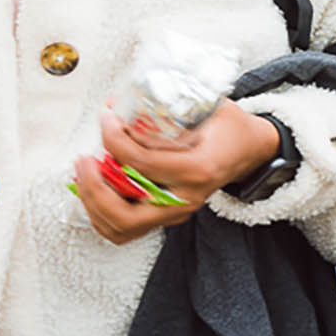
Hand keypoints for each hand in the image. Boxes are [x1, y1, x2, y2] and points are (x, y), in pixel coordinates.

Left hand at [71, 101, 280, 245]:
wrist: (253, 150)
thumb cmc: (230, 127)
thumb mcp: (208, 107)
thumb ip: (168, 107)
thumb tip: (119, 105)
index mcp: (197, 168)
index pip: (142, 162)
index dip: (114, 140)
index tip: (106, 118)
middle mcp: (186, 197)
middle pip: (126, 213)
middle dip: (94, 188)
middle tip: (83, 161)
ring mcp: (177, 211)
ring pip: (121, 227)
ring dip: (93, 203)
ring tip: (84, 174)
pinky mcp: (169, 215)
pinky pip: (127, 229)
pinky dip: (102, 214)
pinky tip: (95, 191)